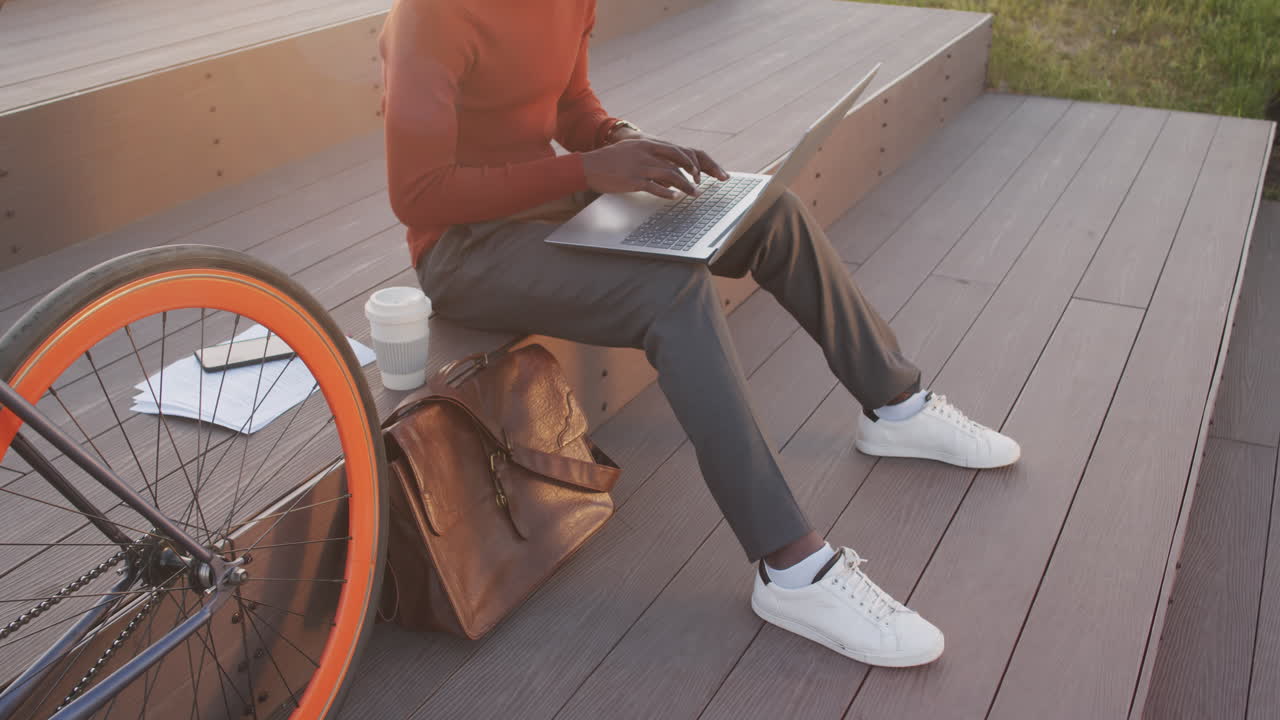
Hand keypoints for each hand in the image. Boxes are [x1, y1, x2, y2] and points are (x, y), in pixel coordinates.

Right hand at [582, 135, 729, 199]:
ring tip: (694, 194)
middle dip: (693, 173)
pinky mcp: (634, 180)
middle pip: (678, 161)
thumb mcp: (632, 151)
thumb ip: (649, 155)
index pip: (676, 150)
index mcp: (647, 144)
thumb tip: (665, 167)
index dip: (690, 161)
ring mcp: (641, 167)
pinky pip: (655, 187)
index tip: (698, 171)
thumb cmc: (610, 161)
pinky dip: (667, 193)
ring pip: (671, 175)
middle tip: (700, 184)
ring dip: (686, 186)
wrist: (589, 166)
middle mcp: (647, 153)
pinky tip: (674, 197)